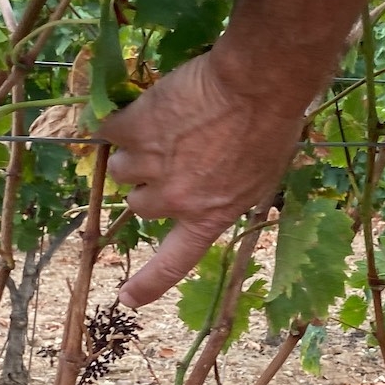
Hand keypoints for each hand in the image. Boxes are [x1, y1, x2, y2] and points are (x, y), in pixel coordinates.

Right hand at [101, 50, 305, 306]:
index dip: (148, 283)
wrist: (257, 85)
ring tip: (166, 126)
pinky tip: (150, 105)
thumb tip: (205, 194)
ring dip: (136, 150)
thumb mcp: (259, 178)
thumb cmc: (272, 128)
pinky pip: (112, 132)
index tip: (127, 299)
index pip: (173, 263)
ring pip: (122, 168)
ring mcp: (151, 165)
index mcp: (209, 217)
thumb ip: (223, 195)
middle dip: (149, 185)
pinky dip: (123, 121)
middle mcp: (175, 199)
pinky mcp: (135, 129)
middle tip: (171, 156)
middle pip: (139, 205)